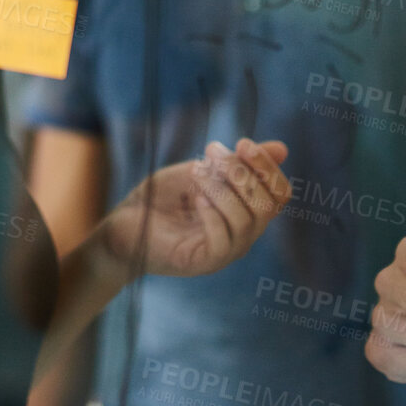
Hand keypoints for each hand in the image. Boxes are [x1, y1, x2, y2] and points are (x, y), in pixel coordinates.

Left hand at [100, 139, 289, 276]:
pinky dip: (213, 215)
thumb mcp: (202, 172)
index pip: (280, 194)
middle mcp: (242, 236)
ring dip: (223, 188)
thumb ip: (237, 163)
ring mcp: (224, 252)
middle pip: (267, 205)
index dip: (267, 166)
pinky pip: (223, 241)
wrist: (123, 222)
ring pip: (247, 221)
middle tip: (211, 151)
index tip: (241, 143)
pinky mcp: (202, 262)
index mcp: (246, 214)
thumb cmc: (162, 198)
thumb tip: (282, 148)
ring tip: (196, 171)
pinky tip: (196, 199)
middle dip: (243, 172)